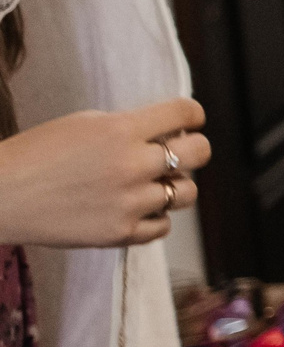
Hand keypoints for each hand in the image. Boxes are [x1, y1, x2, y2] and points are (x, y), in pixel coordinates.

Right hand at [0, 97, 208, 246]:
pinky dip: (154, 217)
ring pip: (186, 193)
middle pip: (200, 152)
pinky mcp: (120, 234)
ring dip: (173, 185)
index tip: (187, 121)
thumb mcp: (84, 123)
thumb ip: (130, 126)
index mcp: (121, 130)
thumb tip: (171, 129)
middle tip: (176, 152)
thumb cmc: (36, 154)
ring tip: (150, 184)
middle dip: (193, 148)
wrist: (0, 196)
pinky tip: (135, 208)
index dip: (192, 116)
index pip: (186, 113)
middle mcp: (131, 165)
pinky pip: (163, 226)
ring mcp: (128, 203)